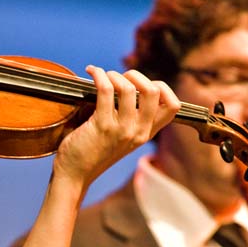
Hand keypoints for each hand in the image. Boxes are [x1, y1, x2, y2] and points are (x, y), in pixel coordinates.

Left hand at [53, 66, 178, 186]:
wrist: (74, 174)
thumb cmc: (93, 152)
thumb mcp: (121, 138)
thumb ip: (132, 119)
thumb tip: (131, 86)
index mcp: (146, 134)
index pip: (172, 106)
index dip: (162, 87)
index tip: (142, 83)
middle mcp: (138, 132)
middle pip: (154, 91)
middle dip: (136, 75)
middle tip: (119, 77)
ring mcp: (122, 130)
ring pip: (128, 88)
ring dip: (114, 75)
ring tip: (102, 75)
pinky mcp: (102, 126)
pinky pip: (106, 90)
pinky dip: (99, 75)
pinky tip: (92, 72)